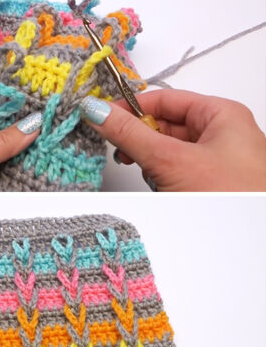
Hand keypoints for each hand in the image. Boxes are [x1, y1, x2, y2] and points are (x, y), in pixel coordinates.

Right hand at [79, 91, 265, 190]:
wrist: (249, 247)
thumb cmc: (229, 199)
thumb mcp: (171, 161)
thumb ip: (130, 135)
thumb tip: (98, 111)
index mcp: (222, 115)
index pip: (166, 99)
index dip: (132, 107)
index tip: (103, 116)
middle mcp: (224, 135)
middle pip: (168, 126)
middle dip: (144, 142)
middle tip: (122, 153)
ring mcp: (222, 163)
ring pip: (172, 153)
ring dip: (156, 166)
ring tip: (156, 180)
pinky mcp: (216, 187)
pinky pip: (181, 174)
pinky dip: (167, 182)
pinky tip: (166, 192)